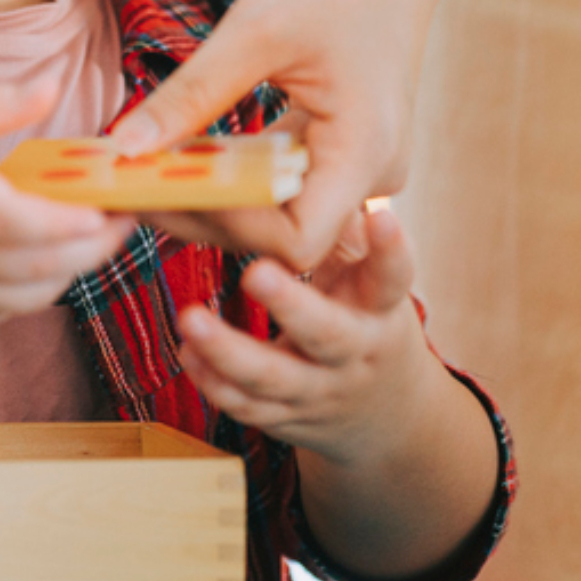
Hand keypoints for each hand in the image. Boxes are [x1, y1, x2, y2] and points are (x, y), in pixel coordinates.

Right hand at [0, 82, 134, 325]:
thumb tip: (56, 83)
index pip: (7, 221)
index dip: (63, 223)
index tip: (106, 208)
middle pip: (30, 265)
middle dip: (90, 248)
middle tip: (125, 217)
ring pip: (24, 296)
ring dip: (70, 270)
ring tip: (95, 235)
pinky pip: (2, 313)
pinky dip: (35, 290)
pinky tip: (50, 259)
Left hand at [110, 0, 511, 270]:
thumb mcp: (256, 29)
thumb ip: (191, 97)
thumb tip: (124, 149)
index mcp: (365, 152)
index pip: (296, 239)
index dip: (228, 226)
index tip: (164, 191)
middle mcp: (370, 176)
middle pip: (279, 235)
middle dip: (203, 216)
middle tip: (128, 192)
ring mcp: (357, 167)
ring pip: (274, 214)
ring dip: (210, 202)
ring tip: (144, 177)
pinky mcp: (338, 152)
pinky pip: (279, 184)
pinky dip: (230, 179)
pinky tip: (181, 159)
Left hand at [175, 208, 438, 462]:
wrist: (386, 414)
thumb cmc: (362, 318)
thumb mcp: (366, 279)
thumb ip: (340, 234)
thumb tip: (304, 163)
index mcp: (381, 309)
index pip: (394, 278)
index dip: (392, 249)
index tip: (382, 213)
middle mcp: (356, 352)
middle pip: (327, 333)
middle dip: (290, 304)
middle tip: (253, 270)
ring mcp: (321, 390)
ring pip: (275, 377)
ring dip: (227, 350)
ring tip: (189, 318)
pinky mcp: (288, 418)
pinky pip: (248, 406)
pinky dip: (213, 381)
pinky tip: (186, 351)